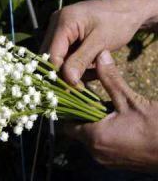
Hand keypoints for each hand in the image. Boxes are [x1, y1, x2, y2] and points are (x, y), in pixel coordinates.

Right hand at [41, 0, 157, 84]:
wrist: (128, 11)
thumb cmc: (118, 22)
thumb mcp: (100, 42)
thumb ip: (81, 60)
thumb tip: (68, 80)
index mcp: (64, 21)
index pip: (52, 55)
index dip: (59, 74)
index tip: (74, 89)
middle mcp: (57, 24)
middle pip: (52, 57)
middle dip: (65, 73)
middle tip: (82, 85)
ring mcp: (61, 30)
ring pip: (58, 59)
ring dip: (73, 70)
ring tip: (93, 73)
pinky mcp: (66, 37)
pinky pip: (66, 56)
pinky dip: (77, 65)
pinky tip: (91, 67)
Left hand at [65, 50, 157, 171]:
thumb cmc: (153, 126)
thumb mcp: (129, 100)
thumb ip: (111, 79)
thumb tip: (100, 56)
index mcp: (95, 137)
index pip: (68, 125)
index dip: (70, 111)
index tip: (74, 99)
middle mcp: (96, 152)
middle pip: (78, 131)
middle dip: (82, 116)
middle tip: (89, 100)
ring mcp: (106, 160)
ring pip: (89, 139)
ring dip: (93, 124)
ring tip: (102, 108)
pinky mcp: (115, 162)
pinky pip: (100, 146)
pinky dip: (101, 133)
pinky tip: (113, 121)